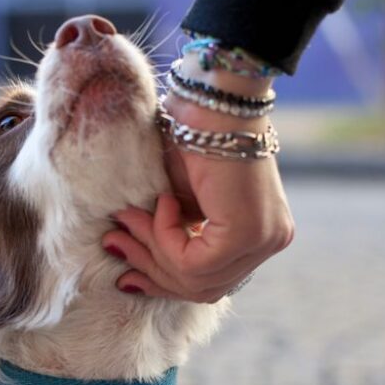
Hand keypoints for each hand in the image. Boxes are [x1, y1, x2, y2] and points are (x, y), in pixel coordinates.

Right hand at [101, 62, 293, 301]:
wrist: (214, 96)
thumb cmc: (193, 131)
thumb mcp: (177, 197)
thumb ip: (168, 233)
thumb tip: (127, 272)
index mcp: (260, 233)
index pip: (210, 280)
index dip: (160, 276)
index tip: (120, 255)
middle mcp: (270, 240)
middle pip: (203, 288)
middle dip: (151, 269)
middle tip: (113, 240)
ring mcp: (265, 239)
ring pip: (196, 280)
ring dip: (153, 248)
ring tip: (133, 214)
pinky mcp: (249, 233)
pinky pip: (194, 261)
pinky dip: (166, 236)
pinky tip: (164, 200)